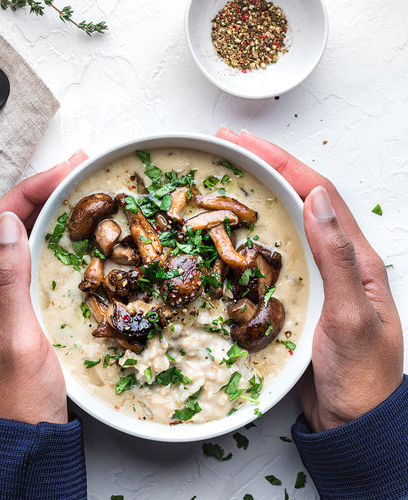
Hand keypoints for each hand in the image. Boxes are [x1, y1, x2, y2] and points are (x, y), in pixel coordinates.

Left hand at [0, 152, 87, 424]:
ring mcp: (2, 303)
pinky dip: (51, 241)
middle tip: (74, 170)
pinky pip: (33, 265)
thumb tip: (11, 225)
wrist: (26, 443)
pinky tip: (69, 233)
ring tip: (74, 190)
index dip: (25, 194)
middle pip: (6, 229)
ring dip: (45, 214)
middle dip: (38, 194)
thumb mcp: (17, 342)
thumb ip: (9, 284)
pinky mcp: (22, 312)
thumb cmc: (19, 403)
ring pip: (20, 244)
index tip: (60, 173)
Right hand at [216, 127, 403, 431]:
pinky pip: (274, 250)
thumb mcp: (353, 316)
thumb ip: (338, 258)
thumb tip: (318, 198)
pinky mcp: (297, 291)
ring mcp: (315, 273)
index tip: (246, 143)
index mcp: (355, 257)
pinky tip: (232, 226)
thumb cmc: (359, 374)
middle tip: (227, 145)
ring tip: (226, 173)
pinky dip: (251, 229)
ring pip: (285, 220)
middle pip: (299, 197)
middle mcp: (335, 257)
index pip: (318, 193)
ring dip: (257, 191)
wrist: (353, 417)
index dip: (282, 162)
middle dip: (265, 165)